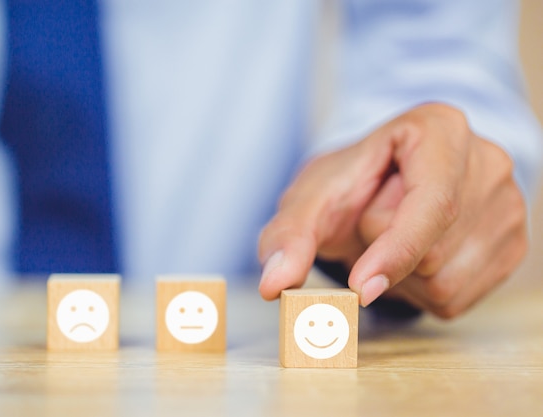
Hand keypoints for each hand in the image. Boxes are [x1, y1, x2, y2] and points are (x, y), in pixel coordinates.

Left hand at [258, 103, 527, 318]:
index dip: (393, 250)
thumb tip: (274, 285)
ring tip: (392, 237)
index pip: (432, 203)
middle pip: (432, 248)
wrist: (381, 187)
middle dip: (381, 250)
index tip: (357, 288)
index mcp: (440, 128)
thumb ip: (288, 235)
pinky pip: (457, 299)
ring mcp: (509, 204)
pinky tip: (411, 258)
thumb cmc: (348, 184)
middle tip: (370, 221)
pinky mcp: (510, 245)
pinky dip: (421, 291)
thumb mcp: (309, 198)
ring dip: (400, 275)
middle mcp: (487, 160)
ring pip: (446, 280)